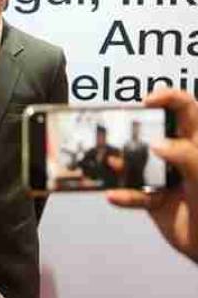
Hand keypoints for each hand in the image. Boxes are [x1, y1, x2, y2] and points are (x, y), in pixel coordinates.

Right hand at [106, 88, 197, 262]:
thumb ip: (187, 158)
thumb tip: (158, 144)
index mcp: (197, 144)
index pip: (186, 109)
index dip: (168, 98)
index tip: (147, 102)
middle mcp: (180, 156)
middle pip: (153, 131)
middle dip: (134, 129)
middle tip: (118, 128)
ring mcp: (165, 177)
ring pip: (137, 162)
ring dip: (121, 162)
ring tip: (109, 162)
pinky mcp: (153, 199)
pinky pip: (133, 194)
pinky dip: (123, 195)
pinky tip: (115, 196)